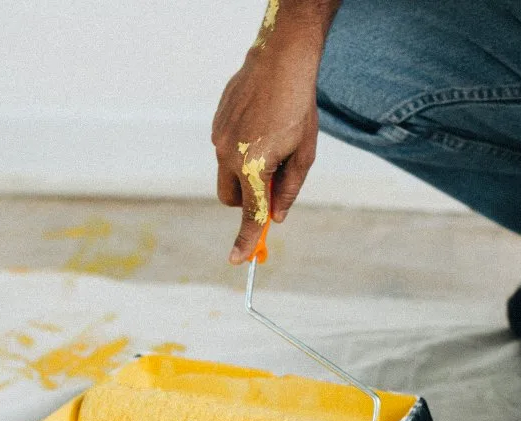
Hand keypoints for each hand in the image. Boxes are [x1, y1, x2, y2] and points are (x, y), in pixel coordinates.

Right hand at [212, 45, 320, 263]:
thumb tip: (278, 216)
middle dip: (247, 202)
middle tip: (272, 187)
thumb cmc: (298, 107)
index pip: (250, 215)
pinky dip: (240, 151)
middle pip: (232, 199)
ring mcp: (218, 139)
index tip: (238, 261)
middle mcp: (229, 156)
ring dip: (245, 173)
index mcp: (254, 167)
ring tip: (272, 142)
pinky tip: (260, 125)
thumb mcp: (304, 153)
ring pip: (227, 174)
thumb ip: (289, 189)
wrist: (280, 60)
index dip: (246, 241)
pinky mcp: (216, 125)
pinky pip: (225, 150)